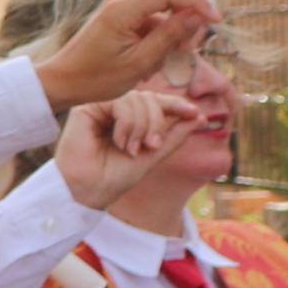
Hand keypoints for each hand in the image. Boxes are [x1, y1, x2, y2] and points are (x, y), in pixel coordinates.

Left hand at [32, 0, 222, 110]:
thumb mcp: (140, 62)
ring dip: (170, 39)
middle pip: (170, 1)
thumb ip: (169, 36)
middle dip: (185, 26)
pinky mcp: (120, 19)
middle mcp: (121, 2)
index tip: (216, 22)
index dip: (198, 2)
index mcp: (123, 9)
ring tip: (157, 68)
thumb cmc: (96, 78)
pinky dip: (157, 42)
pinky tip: (148, 65)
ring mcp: (120, 9)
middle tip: (185, 54)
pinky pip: (150, 24)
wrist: (62, 83)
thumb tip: (197, 15)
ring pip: (162, 15)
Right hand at [53, 91, 192, 209]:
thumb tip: (200, 115)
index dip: (176, 104)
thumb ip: (174, 135)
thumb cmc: (114, 177)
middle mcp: (115, 110)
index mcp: (129, 120)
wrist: (88, 190)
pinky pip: (121, 102)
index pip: (156, 103)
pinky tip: (120, 141)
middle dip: (157, 121)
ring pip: (137, 99)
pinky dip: (127, 123)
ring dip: (141, 126)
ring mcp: (101, 107)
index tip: (194, 113)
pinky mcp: (88, 106)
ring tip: (131, 149)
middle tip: (152, 146)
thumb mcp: (153, 155)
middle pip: (149, 98)